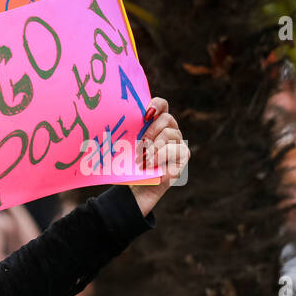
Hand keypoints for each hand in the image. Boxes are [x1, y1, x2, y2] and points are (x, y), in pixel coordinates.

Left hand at [131, 96, 188, 216]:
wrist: (135, 190)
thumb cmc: (129, 167)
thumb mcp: (124, 149)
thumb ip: (125, 135)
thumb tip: (112, 123)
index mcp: (156, 125)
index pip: (162, 105)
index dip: (156, 104)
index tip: (145, 113)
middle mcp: (170, 131)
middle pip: (167, 119)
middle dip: (152, 130)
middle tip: (141, 143)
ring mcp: (178, 144)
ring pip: (172, 134)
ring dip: (155, 147)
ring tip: (143, 160)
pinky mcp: (182, 158)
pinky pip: (176, 151)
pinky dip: (162, 159)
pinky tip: (152, 167)